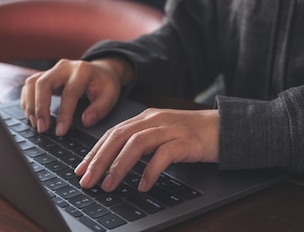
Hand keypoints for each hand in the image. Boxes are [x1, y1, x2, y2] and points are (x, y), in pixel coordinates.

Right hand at [20, 57, 133, 135]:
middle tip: (42, 128)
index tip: (61, 132)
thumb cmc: (104, 84)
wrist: (100, 71)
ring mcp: (52, 69)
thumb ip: (100, 109)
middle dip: (40, 108)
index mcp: (82, 70)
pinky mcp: (44, 75)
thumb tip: (86, 121)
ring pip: (32, 83)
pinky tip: (31, 116)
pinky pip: (29, 85)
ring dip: (30, 105)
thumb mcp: (110, 95)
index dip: (64, 114)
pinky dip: (27, 101)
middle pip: (44, 83)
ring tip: (35, 124)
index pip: (69, 92)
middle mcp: (64, 67)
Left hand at [75, 108, 218, 192]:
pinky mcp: (185, 141)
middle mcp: (153, 120)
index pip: (112, 133)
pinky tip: (143, 186)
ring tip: (108, 185)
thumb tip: (115, 163)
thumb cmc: (190, 135)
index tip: (80, 169)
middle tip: (86, 180)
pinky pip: (164, 155)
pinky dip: (151, 170)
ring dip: (119, 166)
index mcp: (144, 118)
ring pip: (136, 144)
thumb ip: (140, 144)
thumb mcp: (160, 135)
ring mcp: (169, 129)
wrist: (223, 128)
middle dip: (99, 160)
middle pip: (119, 137)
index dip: (94, 151)